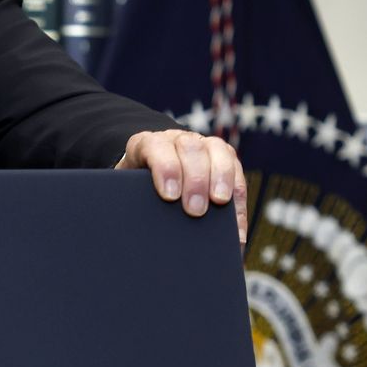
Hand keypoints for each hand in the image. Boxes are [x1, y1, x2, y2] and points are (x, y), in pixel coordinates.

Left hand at [117, 128, 247, 243]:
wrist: (148, 173)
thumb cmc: (135, 187)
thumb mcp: (127, 189)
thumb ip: (134, 197)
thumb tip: (141, 224)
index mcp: (148, 143)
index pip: (157, 147)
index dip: (165, 169)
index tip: (169, 196)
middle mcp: (177, 140)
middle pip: (191, 148)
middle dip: (195, 179)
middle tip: (195, 210)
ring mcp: (204, 145)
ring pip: (219, 152)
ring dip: (222, 180)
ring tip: (219, 204)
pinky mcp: (225, 158)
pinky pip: (238, 174)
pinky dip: (238, 200)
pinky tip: (236, 226)